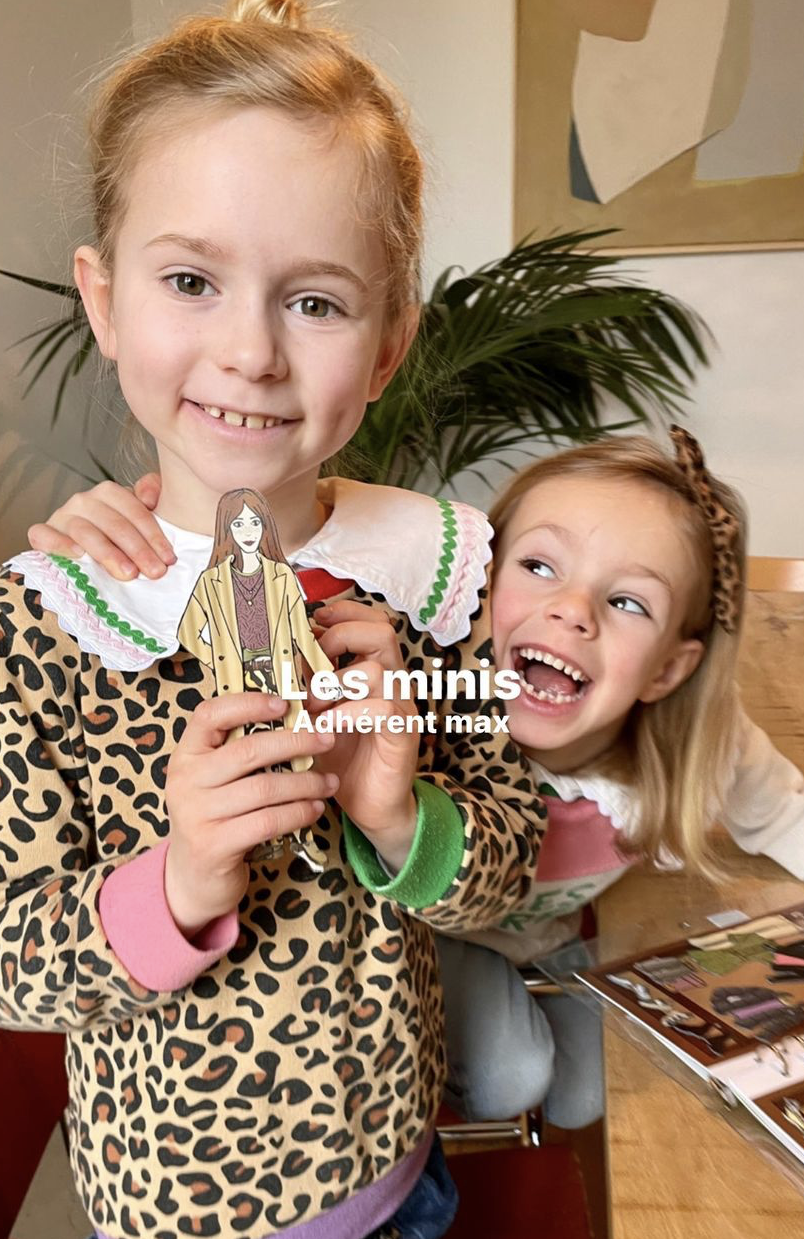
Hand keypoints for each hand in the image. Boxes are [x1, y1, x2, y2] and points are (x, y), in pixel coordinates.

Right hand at [28, 473, 173, 579]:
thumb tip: (150, 496)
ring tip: (128, 573)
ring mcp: (61, 517)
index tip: (168, 559)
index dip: (153, 535)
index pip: (134, 511)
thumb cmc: (119, 535)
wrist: (86, 549)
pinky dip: (58, 543)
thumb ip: (152, 494)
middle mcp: (83, 501)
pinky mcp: (42, 534)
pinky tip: (78, 556)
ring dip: (108, 553)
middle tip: (154, 572)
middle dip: (137, 549)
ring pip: (84, 531)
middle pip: (113, 523)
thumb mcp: (140, 516)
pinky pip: (43, 534)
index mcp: (108, 493)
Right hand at [164, 692, 338, 937]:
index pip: (210, 714)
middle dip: (296, 742)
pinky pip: (268, 821)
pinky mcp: (214, 845)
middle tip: (327, 740)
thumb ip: (237, 749)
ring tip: (329, 782)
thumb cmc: (216, 815)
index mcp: (186, 754)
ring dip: (305, 783)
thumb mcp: (214, 778)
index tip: (285, 704)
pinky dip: (298, 813)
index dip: (248, 703)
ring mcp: (197, 814)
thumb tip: (292, 715)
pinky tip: (315, 809)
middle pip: (248, 750)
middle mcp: (185, 780)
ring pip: (265, 787)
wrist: (194, 875)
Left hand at [311, 600, 418, 870]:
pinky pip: (382, 709)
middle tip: (312, 666)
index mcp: (374, 670)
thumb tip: (271, 661)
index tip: (313, 620)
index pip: (371, 620)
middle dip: (340, 639)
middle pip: (381, 631)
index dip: (344, 612)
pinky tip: (327, 728)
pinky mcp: (402, 734)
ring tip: (311, 707)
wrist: (371, 807)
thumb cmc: (342, 757)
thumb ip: (305, 686)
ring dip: (335, 684)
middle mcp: (392, 682)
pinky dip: (348, 713)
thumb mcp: (316, 714)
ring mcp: (400, 706)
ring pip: (377, 669)